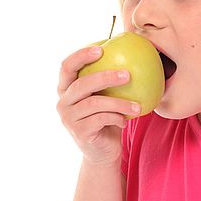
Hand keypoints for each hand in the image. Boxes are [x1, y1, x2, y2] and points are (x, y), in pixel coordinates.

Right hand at [56, 46, 139, 165]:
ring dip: (119, 102)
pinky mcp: (79, 132)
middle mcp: (63, 102)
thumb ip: (108, 80)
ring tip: (137, 105)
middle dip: (105, 77)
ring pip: (95, 103)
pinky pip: (101, 119)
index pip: (66, 66)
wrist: (102, 151)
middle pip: (81, 84)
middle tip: (127, 74)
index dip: (80, 55)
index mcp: (66, 88)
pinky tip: (126, 120)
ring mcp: (68, 118)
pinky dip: (117, 118)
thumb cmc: (106, 118)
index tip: (101, 48)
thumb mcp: (106, 97)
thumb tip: (131, 53)